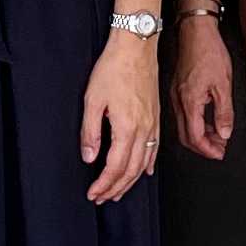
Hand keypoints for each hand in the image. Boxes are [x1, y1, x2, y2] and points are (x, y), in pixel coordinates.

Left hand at [79, 30, 160, 203]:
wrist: (136, 47)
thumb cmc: (113, 68)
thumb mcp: (92, 100)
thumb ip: (90, 132)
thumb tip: (89, 156)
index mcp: (127, 127)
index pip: (115, 167)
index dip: (103, 184)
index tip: (93, 193)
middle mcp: (143, 130)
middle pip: (130, 170)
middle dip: (115, 188)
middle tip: (102, 197)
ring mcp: (152, 124)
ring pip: (143, 163)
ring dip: (130, 181)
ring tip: (118, 191)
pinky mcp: (156, 117)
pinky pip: (154, 149)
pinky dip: (147, 165)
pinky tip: (143, 172)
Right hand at [170, 12, 237, 160]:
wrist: (195, 32)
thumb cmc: (208, 52)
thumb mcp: (223, 84)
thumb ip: (224, 112)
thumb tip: (224, 133)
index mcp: (189, 101)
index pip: (195, 137)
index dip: (208, 149)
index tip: (219, 153)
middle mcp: (178, 101)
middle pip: (186, 137)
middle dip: (203, 147)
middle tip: (219, 149)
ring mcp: (175, 96)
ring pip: (184, 127)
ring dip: (200, 136)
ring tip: (217, 136)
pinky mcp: (177, 91)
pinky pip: (183, 115)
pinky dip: (196, 124)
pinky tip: (208, 121)